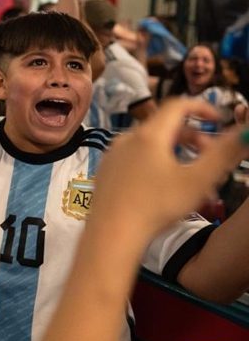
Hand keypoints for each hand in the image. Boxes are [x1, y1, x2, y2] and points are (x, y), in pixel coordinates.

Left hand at [91, 98, 248, 239]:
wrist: (111, 235)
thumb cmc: (156, 206)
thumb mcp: (198, 180)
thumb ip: (224, 153)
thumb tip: (245, 131)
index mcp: (148, 134)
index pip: (177, 105)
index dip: (202, 107)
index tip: (219, 120)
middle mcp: (126, 139)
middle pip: (165, 127)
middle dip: (194, 138)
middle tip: (211, 157)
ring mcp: (112, 155)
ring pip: (151, 145)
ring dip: (177, 155)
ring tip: (193, 179)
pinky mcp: (106, 172)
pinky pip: (136, 159)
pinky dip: (156, 164)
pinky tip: (166, 189)